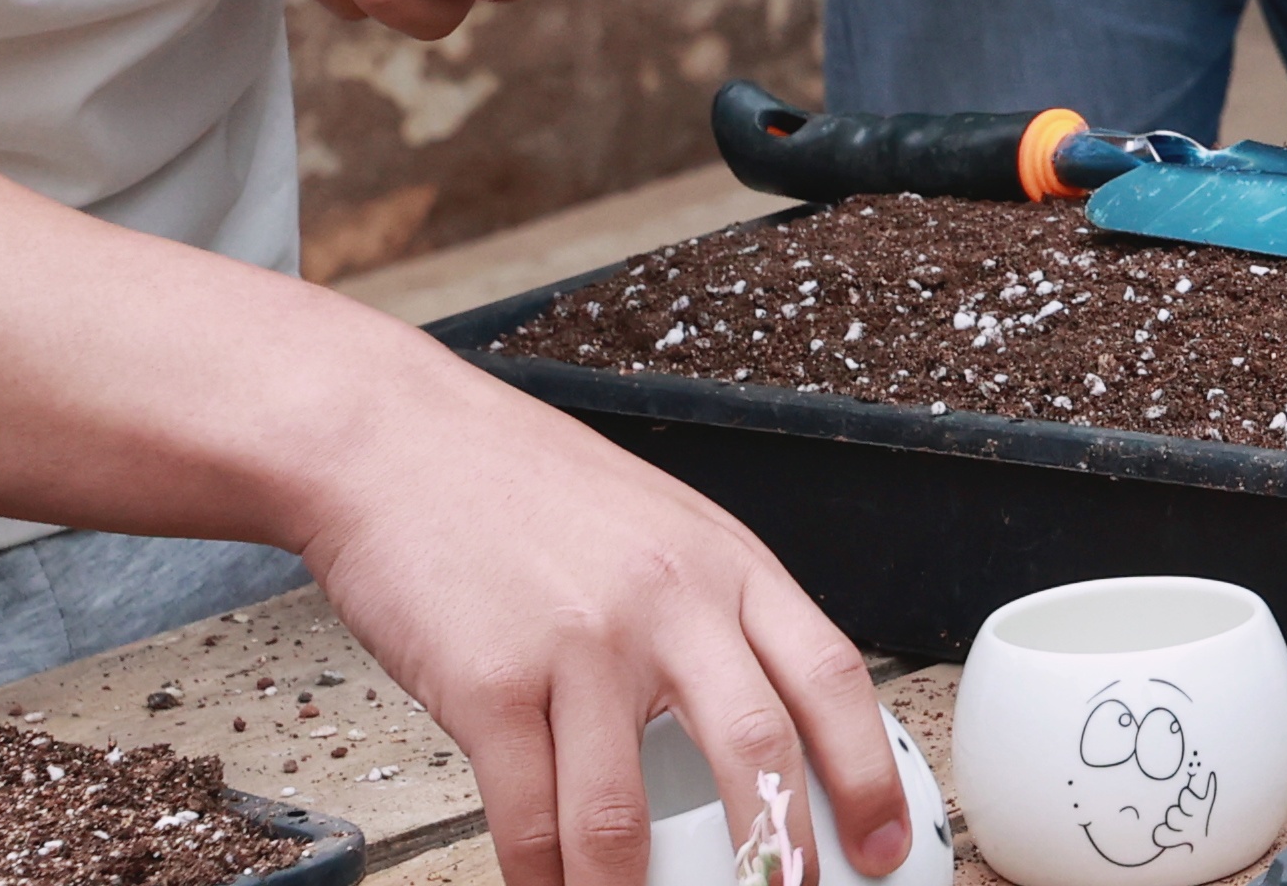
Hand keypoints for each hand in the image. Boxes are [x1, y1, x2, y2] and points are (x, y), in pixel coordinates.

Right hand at [292, 367, 915, 884]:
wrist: (400, 443)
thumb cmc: (529, 489)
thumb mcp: (667, 529)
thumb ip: (719, 617)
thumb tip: (770, 729)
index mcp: (729, 565)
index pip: (831, 676)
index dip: (868, 773)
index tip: (886, 843)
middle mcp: (669, 602)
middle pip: (756, 748)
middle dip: (781, 853)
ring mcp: (578, 645)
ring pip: (623, 818)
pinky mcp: (487, 685)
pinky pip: (527, 818)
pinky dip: (542, 877)